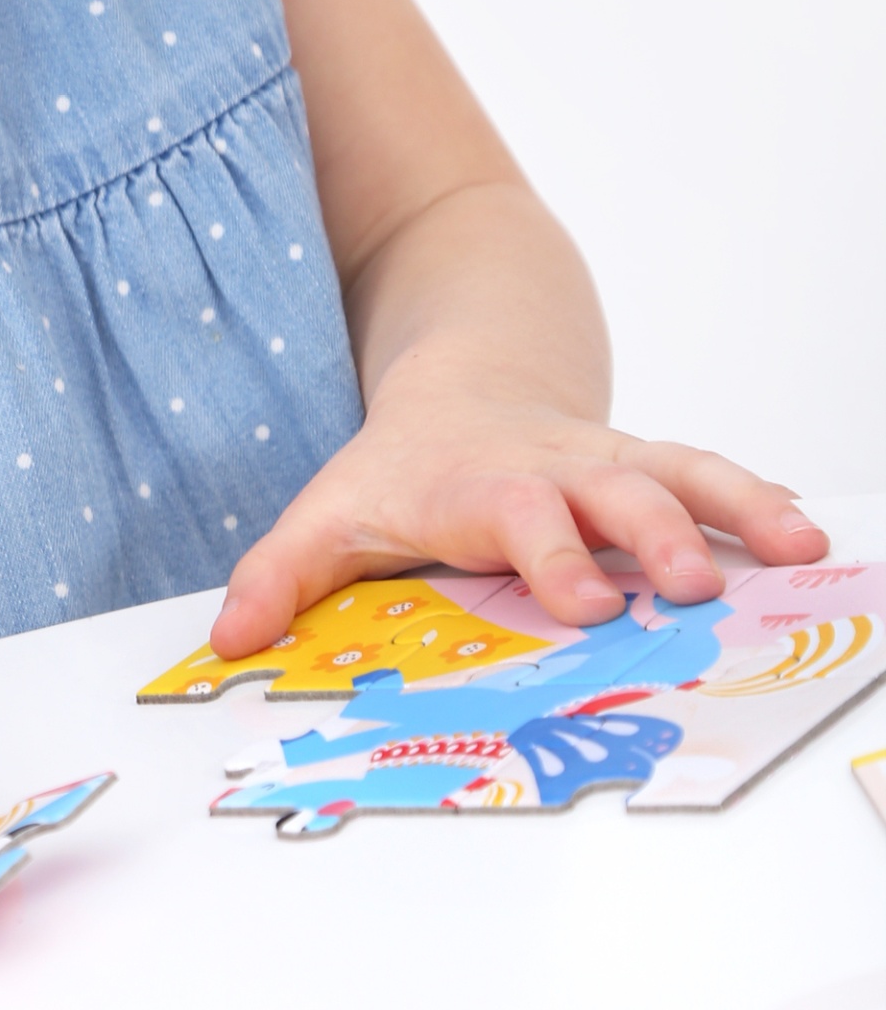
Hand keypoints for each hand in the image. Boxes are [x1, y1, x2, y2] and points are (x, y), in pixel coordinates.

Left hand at [209, 383, 830, 659]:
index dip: (549, 551)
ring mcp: (607, 465)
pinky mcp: (646, 468)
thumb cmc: (398, 472)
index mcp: (478, 485)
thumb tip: (225, 640)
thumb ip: (279, 574)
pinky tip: (802, 534)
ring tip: (793, 545)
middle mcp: (553, 469)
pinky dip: (755, 499)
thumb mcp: (327, 514)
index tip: (581, 600)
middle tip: (687, 588)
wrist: (458, 388)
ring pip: (675, 472)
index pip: (516, 513)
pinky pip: (708, 475)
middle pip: (609, 490)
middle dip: (648, 535)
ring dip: (731, 506)